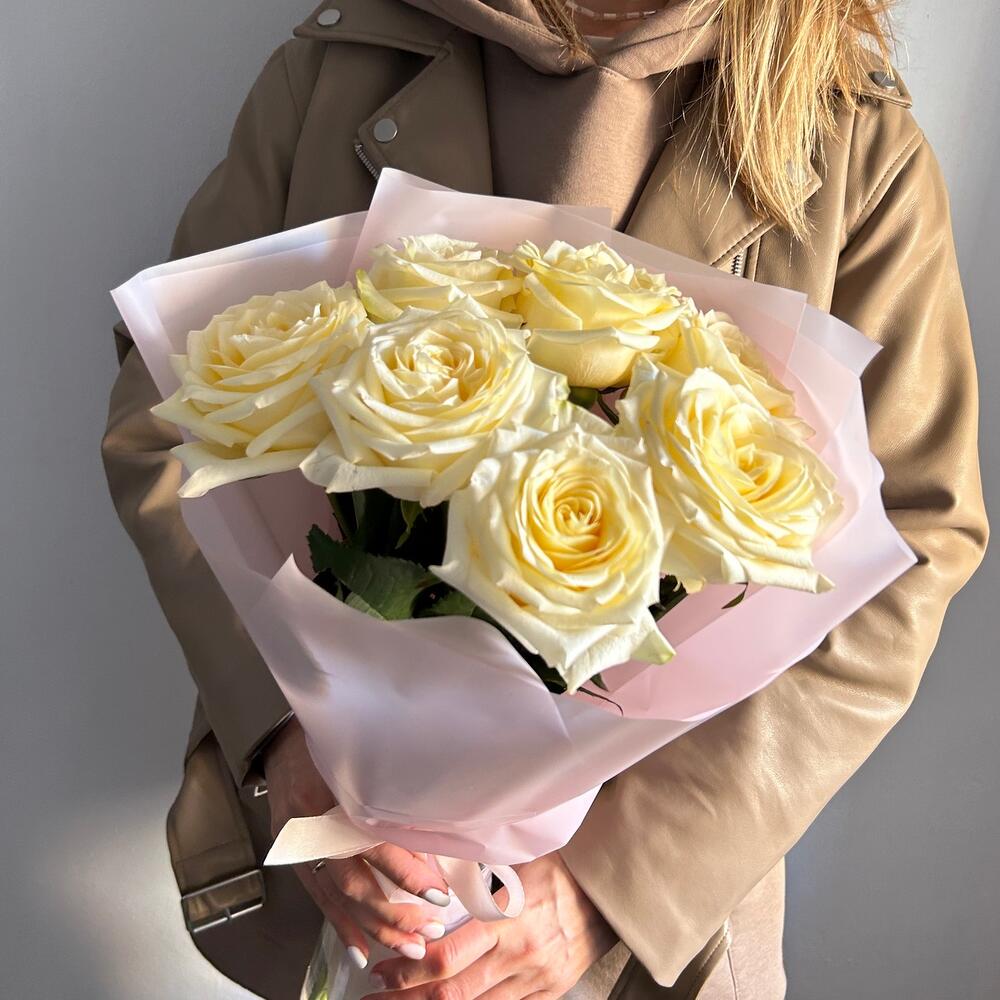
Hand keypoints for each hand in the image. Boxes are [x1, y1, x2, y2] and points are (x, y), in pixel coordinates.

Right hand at [264, 718, 452, 966]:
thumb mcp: (364, 758)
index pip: (374, 843)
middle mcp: (314, 824)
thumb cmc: (331, 740)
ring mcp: (300, 843)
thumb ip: (390, 796)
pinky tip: (359, 949)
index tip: (438, 893)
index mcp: (335, 795)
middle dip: (394, 913)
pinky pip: (318, 898)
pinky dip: (340, 925)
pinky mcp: (294, 854)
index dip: (407, 872)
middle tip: (428, 931)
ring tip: (407, 945)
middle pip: (355, 881)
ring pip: (339, 897)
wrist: (277, 738)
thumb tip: (430, 839)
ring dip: (373, 926)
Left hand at [365, 852, 616, 999]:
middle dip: (410, 998)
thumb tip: (429, 878)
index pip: (446, 958)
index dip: (409, 970)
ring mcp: (536, 980)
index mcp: (507, 921)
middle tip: (380, 996)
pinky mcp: (550, 993)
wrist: (608, 888)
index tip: (383, 970)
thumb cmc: (559, 868)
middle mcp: (519, 957)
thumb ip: (474, 879)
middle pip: (453, 994)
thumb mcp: (513, 865)